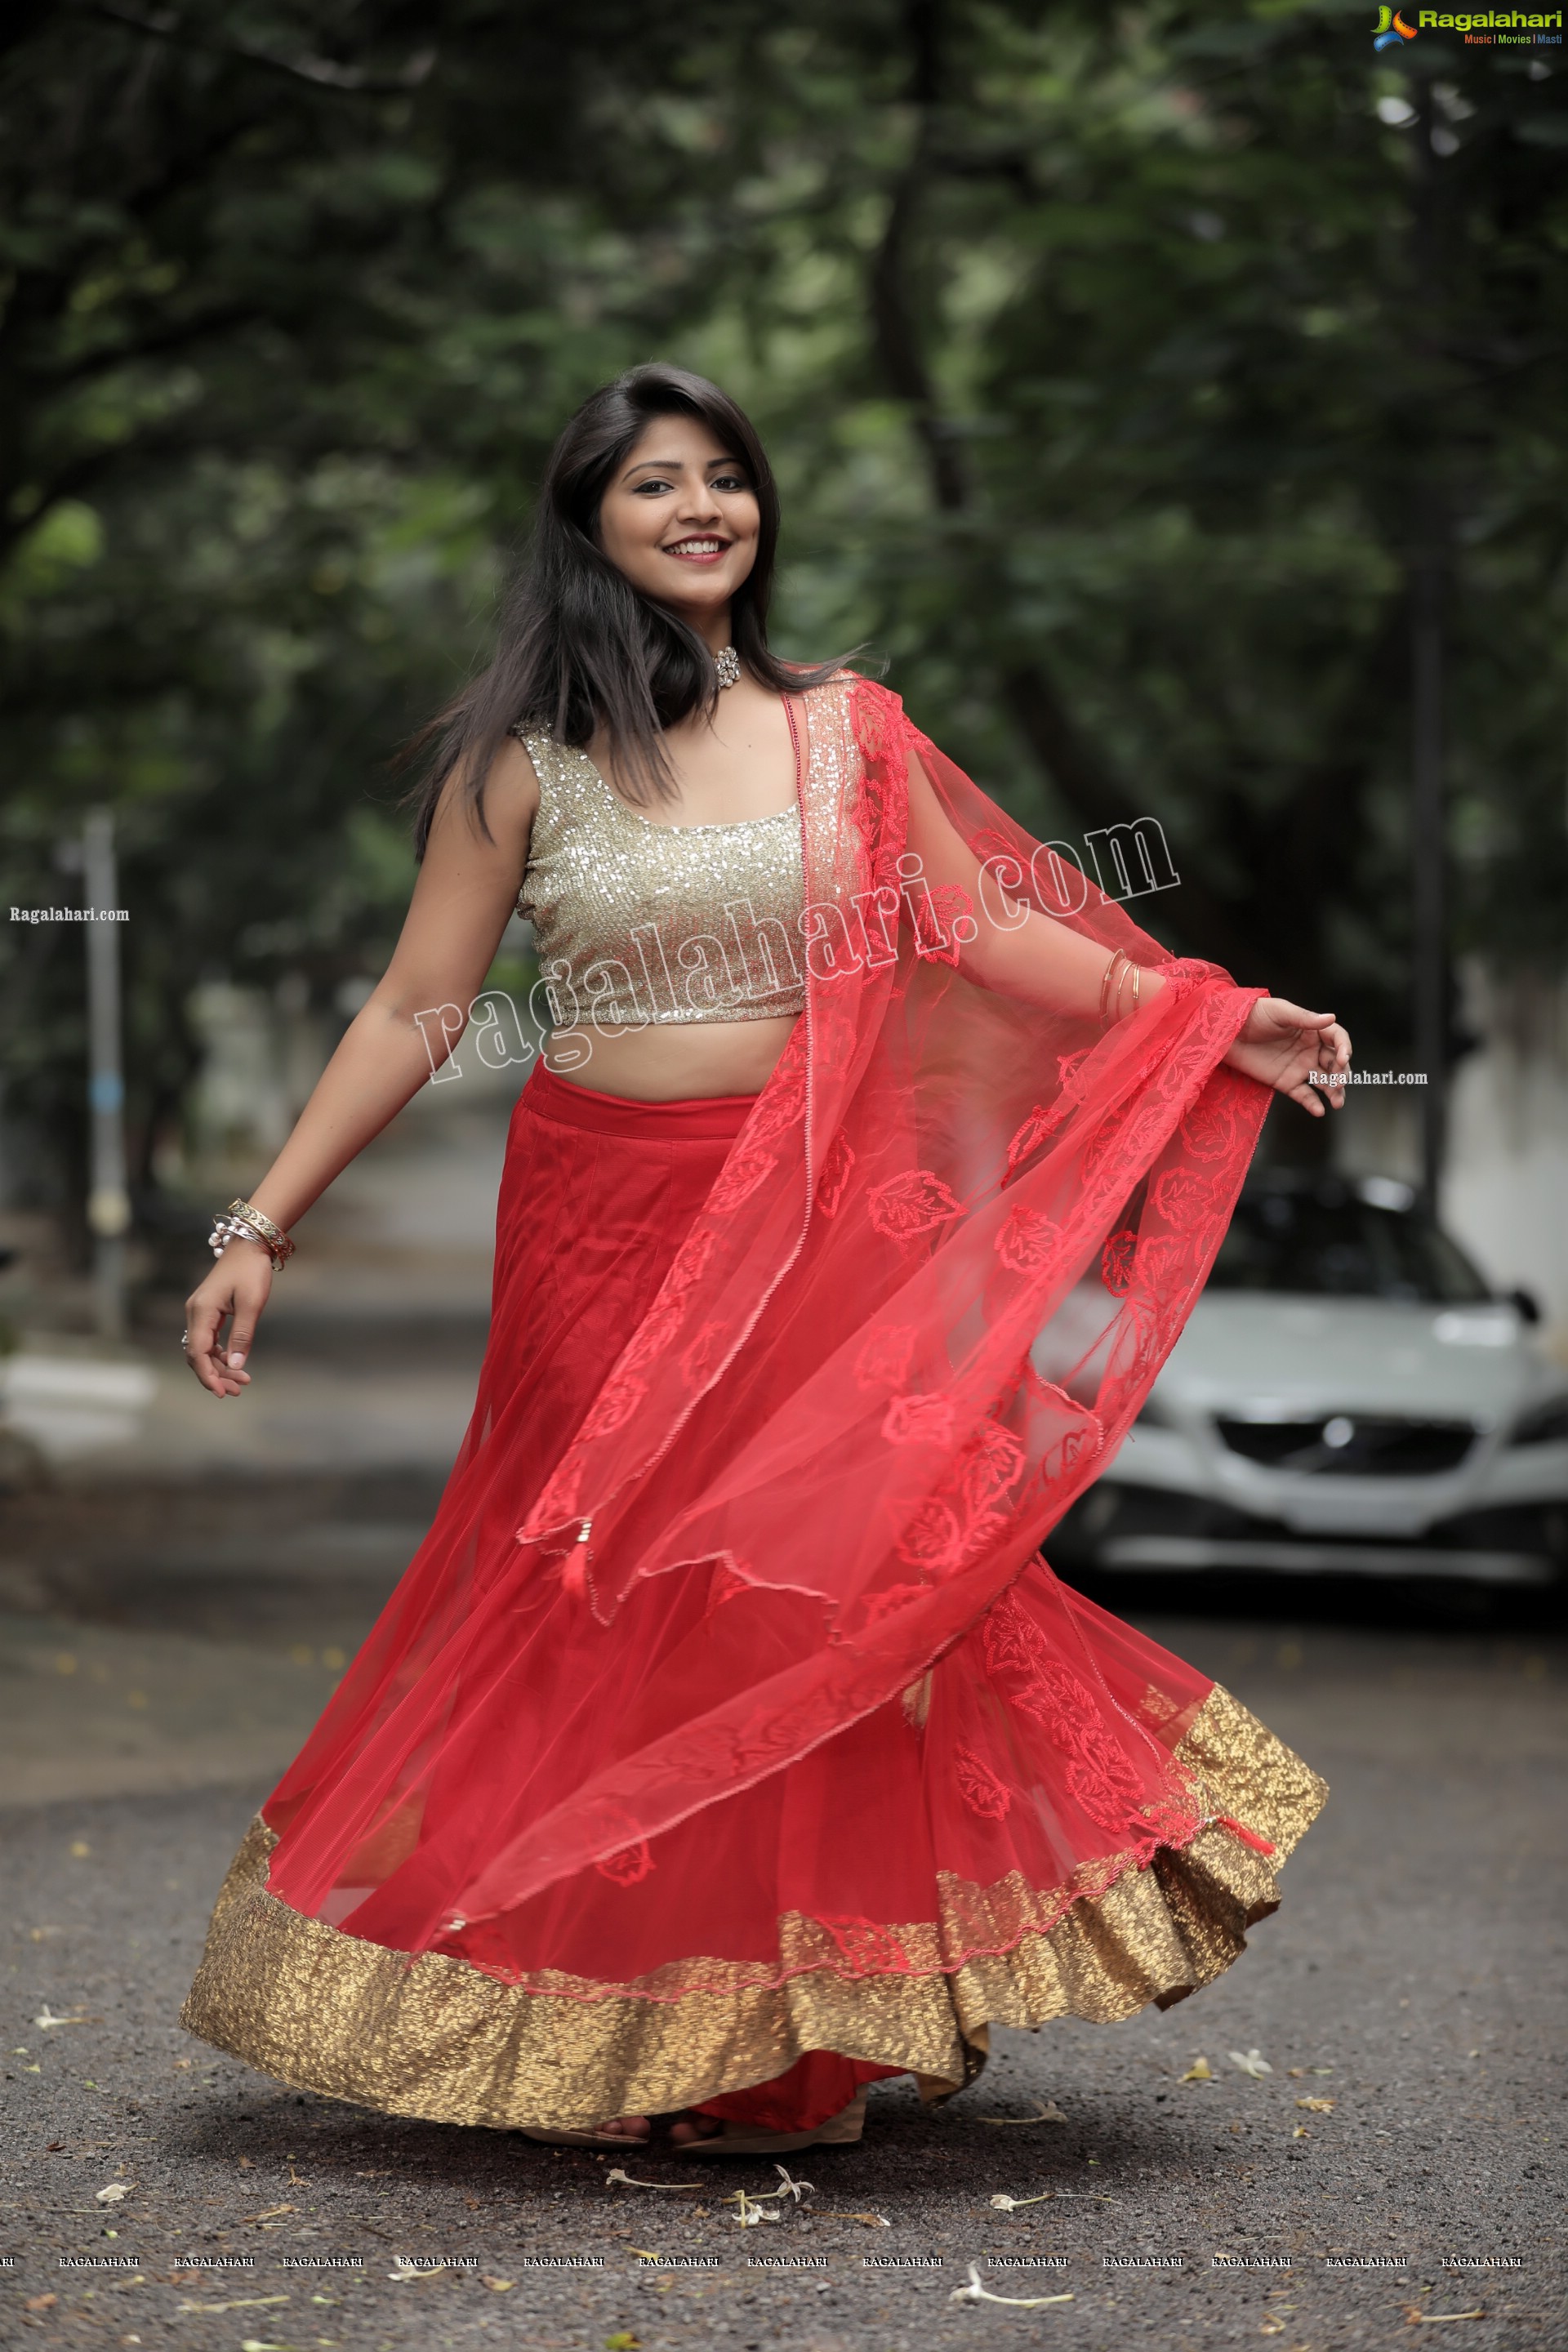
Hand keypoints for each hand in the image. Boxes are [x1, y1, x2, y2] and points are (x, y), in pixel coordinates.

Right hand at [184, 1241, 272, 1396]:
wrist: (249, 1246)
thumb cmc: (251, 1271)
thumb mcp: (251, 1304)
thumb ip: (242, 1336)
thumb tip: (235, 1365)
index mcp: (202, 1311)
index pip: (198, 1353)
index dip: (208, 1375)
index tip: (222, 1392)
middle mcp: (195, 1313)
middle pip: (197, 1355)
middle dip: (216, 1375)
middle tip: (238, 1390)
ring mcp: (199, 1312)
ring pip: (203, 1349)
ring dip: (218, 1367)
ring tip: (241, 1381)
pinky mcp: (208, 1312)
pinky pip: (208, 1340)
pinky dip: (219, 1354)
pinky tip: (235, 1364)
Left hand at [1223, 996, 1350, 1116]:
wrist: (1227, 1033)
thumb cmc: (1254, 1015)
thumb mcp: (1280, 1012)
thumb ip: (1305, 1018)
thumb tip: (1331, 1017)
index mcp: (1312, 1030)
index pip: (1337, 1039)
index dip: (1344, 1048)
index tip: (1342, 1058)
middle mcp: (1310, 1050)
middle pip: (1334, 1063)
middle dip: (1341, 1074)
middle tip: (1339, 1083)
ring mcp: (1299, 1067)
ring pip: (1324, 1082)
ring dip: (1334, 1092)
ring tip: (1338, 1102)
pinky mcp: (1286, 1082)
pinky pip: (1304, 1095)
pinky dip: (1312, 1104)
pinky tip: (1319, 1110)